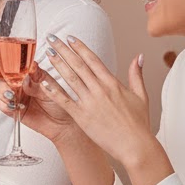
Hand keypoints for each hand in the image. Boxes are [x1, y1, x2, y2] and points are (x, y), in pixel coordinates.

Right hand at [0, 62, 78, 145]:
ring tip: (13, 98)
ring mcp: (17, 96)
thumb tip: (24, 77)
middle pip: (4, 77)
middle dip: (3, 80)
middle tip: (10, 87)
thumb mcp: (52, 88)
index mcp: (31, 74)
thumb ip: (37, 82)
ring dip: (3, 92)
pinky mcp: (14, 109)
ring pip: (0, 90)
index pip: (14, 65)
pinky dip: (5, 105)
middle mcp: (22, 84)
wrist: (64, 125)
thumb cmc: (62, 104)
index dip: (5, 65)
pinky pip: (2, 105)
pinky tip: (15, 107)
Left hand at [35, 35, 155, 167]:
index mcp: (112, 84)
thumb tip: (138, 57)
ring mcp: (90, 102)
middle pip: (78, 65)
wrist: (136, 147)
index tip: (70, 37)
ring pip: (70, 78)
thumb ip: (136, 75)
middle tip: (51, 38)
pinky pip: (64, 100)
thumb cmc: (139, 125)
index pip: (93, 59)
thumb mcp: (141, 96)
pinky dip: (53, 90)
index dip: (80, 47)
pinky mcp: (82, 116)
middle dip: (63, 49)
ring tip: (47, 53)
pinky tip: (43, 81)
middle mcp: (100, 90)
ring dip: (57, 64)